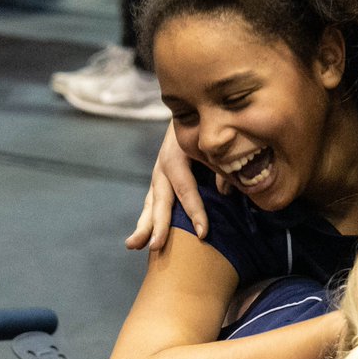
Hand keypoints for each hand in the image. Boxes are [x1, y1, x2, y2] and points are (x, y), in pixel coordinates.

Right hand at [125, 123, 212, 250]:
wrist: (190, 112)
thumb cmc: (208, 129)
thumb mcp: (214, 144)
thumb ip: (222, 167)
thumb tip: (225, 192)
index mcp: (176, 156)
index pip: (186, 189)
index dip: (195, 211)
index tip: (203, 234)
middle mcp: (162, 167)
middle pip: (160, 199)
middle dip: (158, 224)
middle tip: (155, 246)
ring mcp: (158, 175)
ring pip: (150, 203)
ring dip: (143, 226)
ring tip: (133, 245)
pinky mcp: (159, 181)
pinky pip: (153, 203)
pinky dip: (148, 220)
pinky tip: (142, 239)